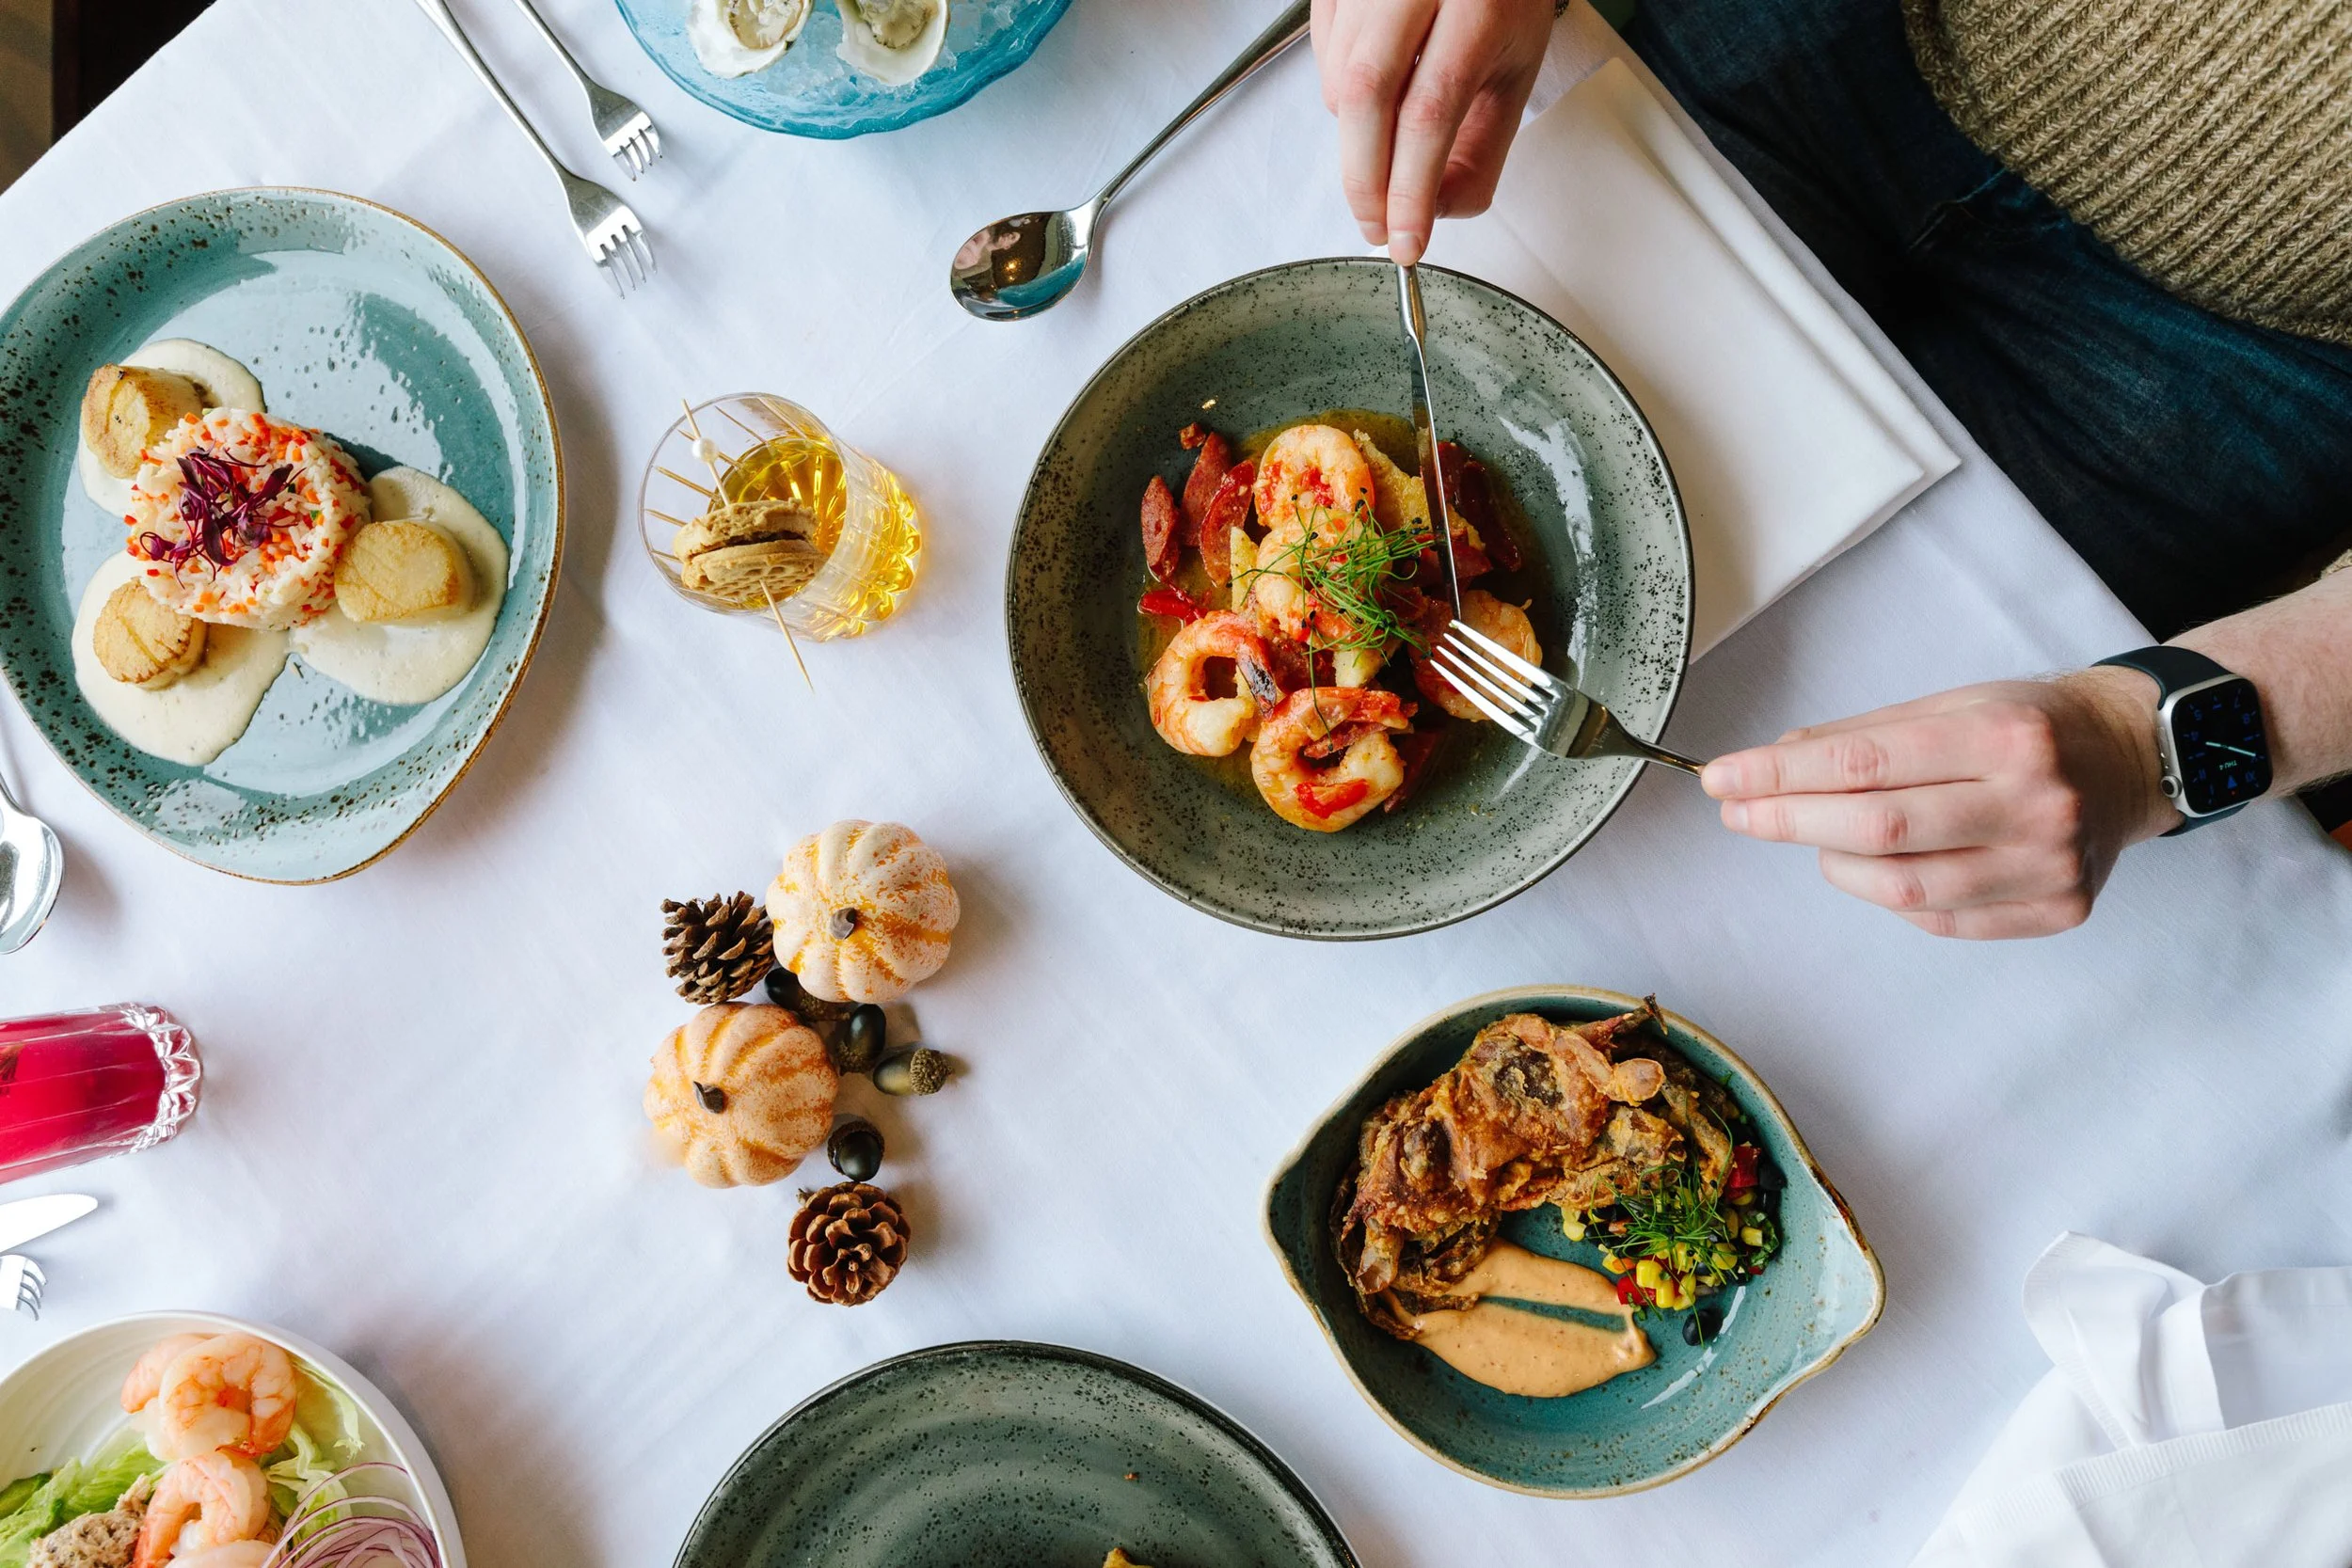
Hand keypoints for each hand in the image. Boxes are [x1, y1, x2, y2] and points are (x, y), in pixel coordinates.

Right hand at [1312, 0, 1556, 263]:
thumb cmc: (1500, 2)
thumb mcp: (1514, 74)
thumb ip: (1481, 152)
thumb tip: (1432, 215)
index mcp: (1475, 6)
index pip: (1430, 112)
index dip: (1411, 189)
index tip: (1406, 242)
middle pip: (1366, 97)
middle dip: (1366, 181)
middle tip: (1377, 226)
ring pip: (1338, 86)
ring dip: (1359, 137)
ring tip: (1393, 134)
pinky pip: (1323, 60)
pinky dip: (1344, 97)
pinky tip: (1380, 86)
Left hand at [1700, 670, 2180, 938]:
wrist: (2134, 757)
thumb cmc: (2031, 724)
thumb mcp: (1952, 703)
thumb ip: (1864, 736)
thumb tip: (1773, 761)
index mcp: (2006, 736)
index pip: (1863, 763)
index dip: (1780, 775)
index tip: (1724, 778)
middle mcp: (2034, 802)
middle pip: (1876, 829)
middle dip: (1789, 821)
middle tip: (1739, 813)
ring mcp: (2050, 865)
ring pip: (1903, 887)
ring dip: (1836, 864)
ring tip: (1817, 838)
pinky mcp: (2057, 910)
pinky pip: (1942, 918)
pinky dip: (1891, 895)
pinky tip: (1876, 867)